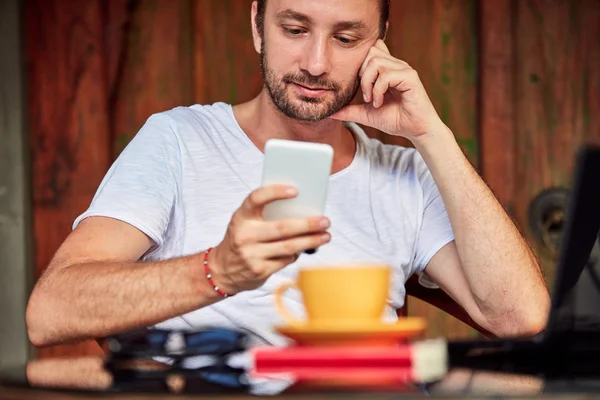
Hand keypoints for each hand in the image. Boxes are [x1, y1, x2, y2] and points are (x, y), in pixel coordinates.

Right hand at [209, 185, 330, 294]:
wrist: (222, 270)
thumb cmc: (241, 240)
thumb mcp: (245, 223)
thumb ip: (264, 215)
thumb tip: (300, 208)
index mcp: (241, 217)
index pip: (256, 198)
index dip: (275, 192)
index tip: (295, 190)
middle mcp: (245, 235)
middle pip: (282, 227)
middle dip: (307, 224)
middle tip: (325, 221)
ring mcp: (251, 254)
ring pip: (288, 246)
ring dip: (311, 241)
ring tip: (325, 236)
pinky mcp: (259, 270)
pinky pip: (286, 260)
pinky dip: (297, 253)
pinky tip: (304, 249)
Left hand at [330, 39, 444, 139]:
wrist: (415, 130)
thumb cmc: (395, 119)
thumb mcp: (366, 114)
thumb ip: (350, 110)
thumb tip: (330, 113)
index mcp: (387, 69)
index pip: (371, 49)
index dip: (360, 62)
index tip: (359, 85)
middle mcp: (396, 65)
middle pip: (370, 52)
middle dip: (361, 75)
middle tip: (365, 96)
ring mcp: (403, 69)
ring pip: (376, 61)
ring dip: (368, 83)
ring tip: (371, 100)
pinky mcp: (409, 77)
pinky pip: (386, 74)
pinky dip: (378, 90)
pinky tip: (379, 102)